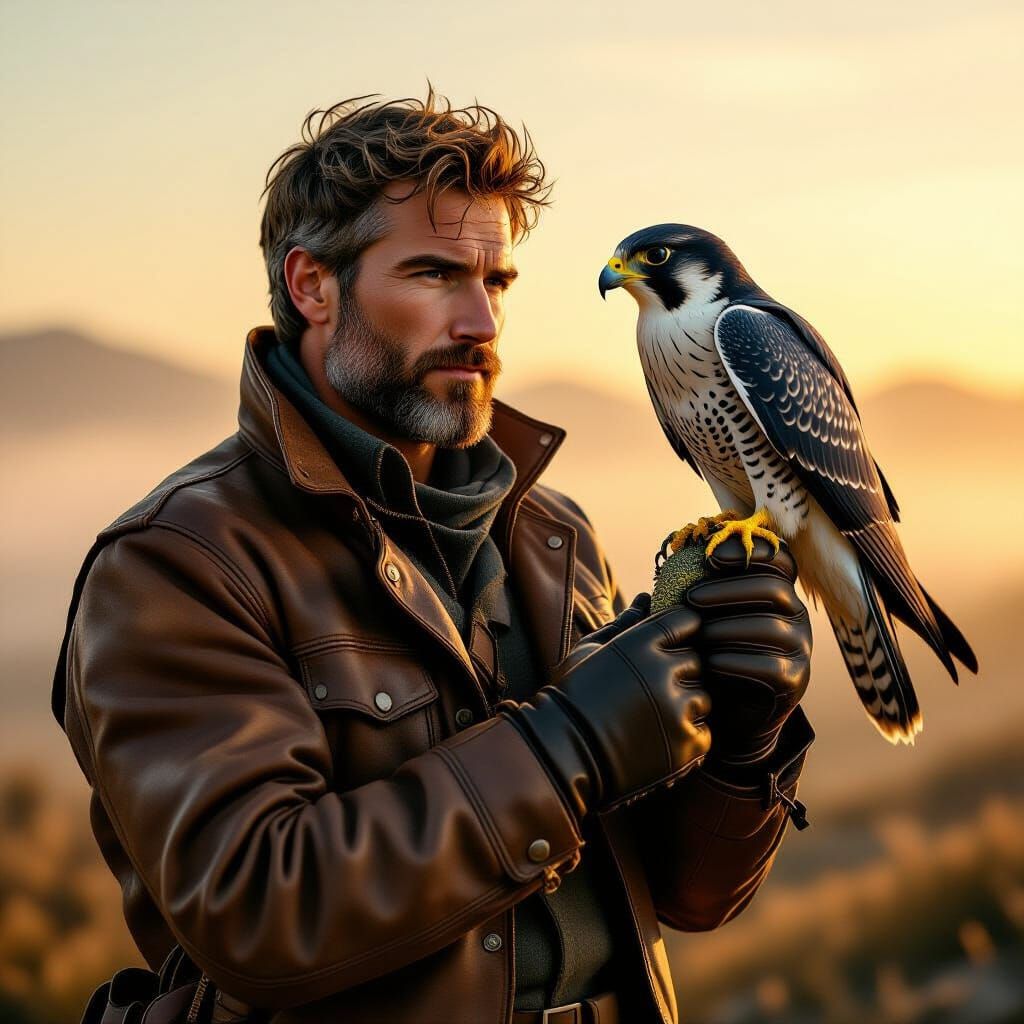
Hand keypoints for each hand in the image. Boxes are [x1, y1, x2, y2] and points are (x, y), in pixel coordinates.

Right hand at [498, 599, 710, 816]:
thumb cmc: (571, 696)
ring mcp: (677, 709)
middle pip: (695, 660)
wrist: (561, 753)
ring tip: (649, 718)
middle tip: (648, 691)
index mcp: (640, 643)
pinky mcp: (686, 745)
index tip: (665, 648)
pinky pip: (704, 732)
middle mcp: (663, 672)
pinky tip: (656, 739)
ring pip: (702, 697)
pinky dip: (686, 736)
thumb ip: (624, 623)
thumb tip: (647, 598)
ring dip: (683, 705)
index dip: (679, 632)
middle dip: (678, 672)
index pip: (686, 620)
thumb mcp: (589, 651)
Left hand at [683, 535, 811, 777]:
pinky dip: (736, 662)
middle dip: (727, 590)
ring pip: (770, 627)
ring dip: (727, 627)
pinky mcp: (794, 680)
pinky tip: (710, 662)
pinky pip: (769, 666)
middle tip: (690, 597)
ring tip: (697, 634)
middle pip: (771, 588)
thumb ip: (696, 592)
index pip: (778, 560)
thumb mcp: (705, 618)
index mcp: (777, 592)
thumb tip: (664, 569)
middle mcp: (795, 615)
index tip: (710, 557)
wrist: (726, 710)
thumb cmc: (712, 652)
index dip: (749, 552)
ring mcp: (800, 647)